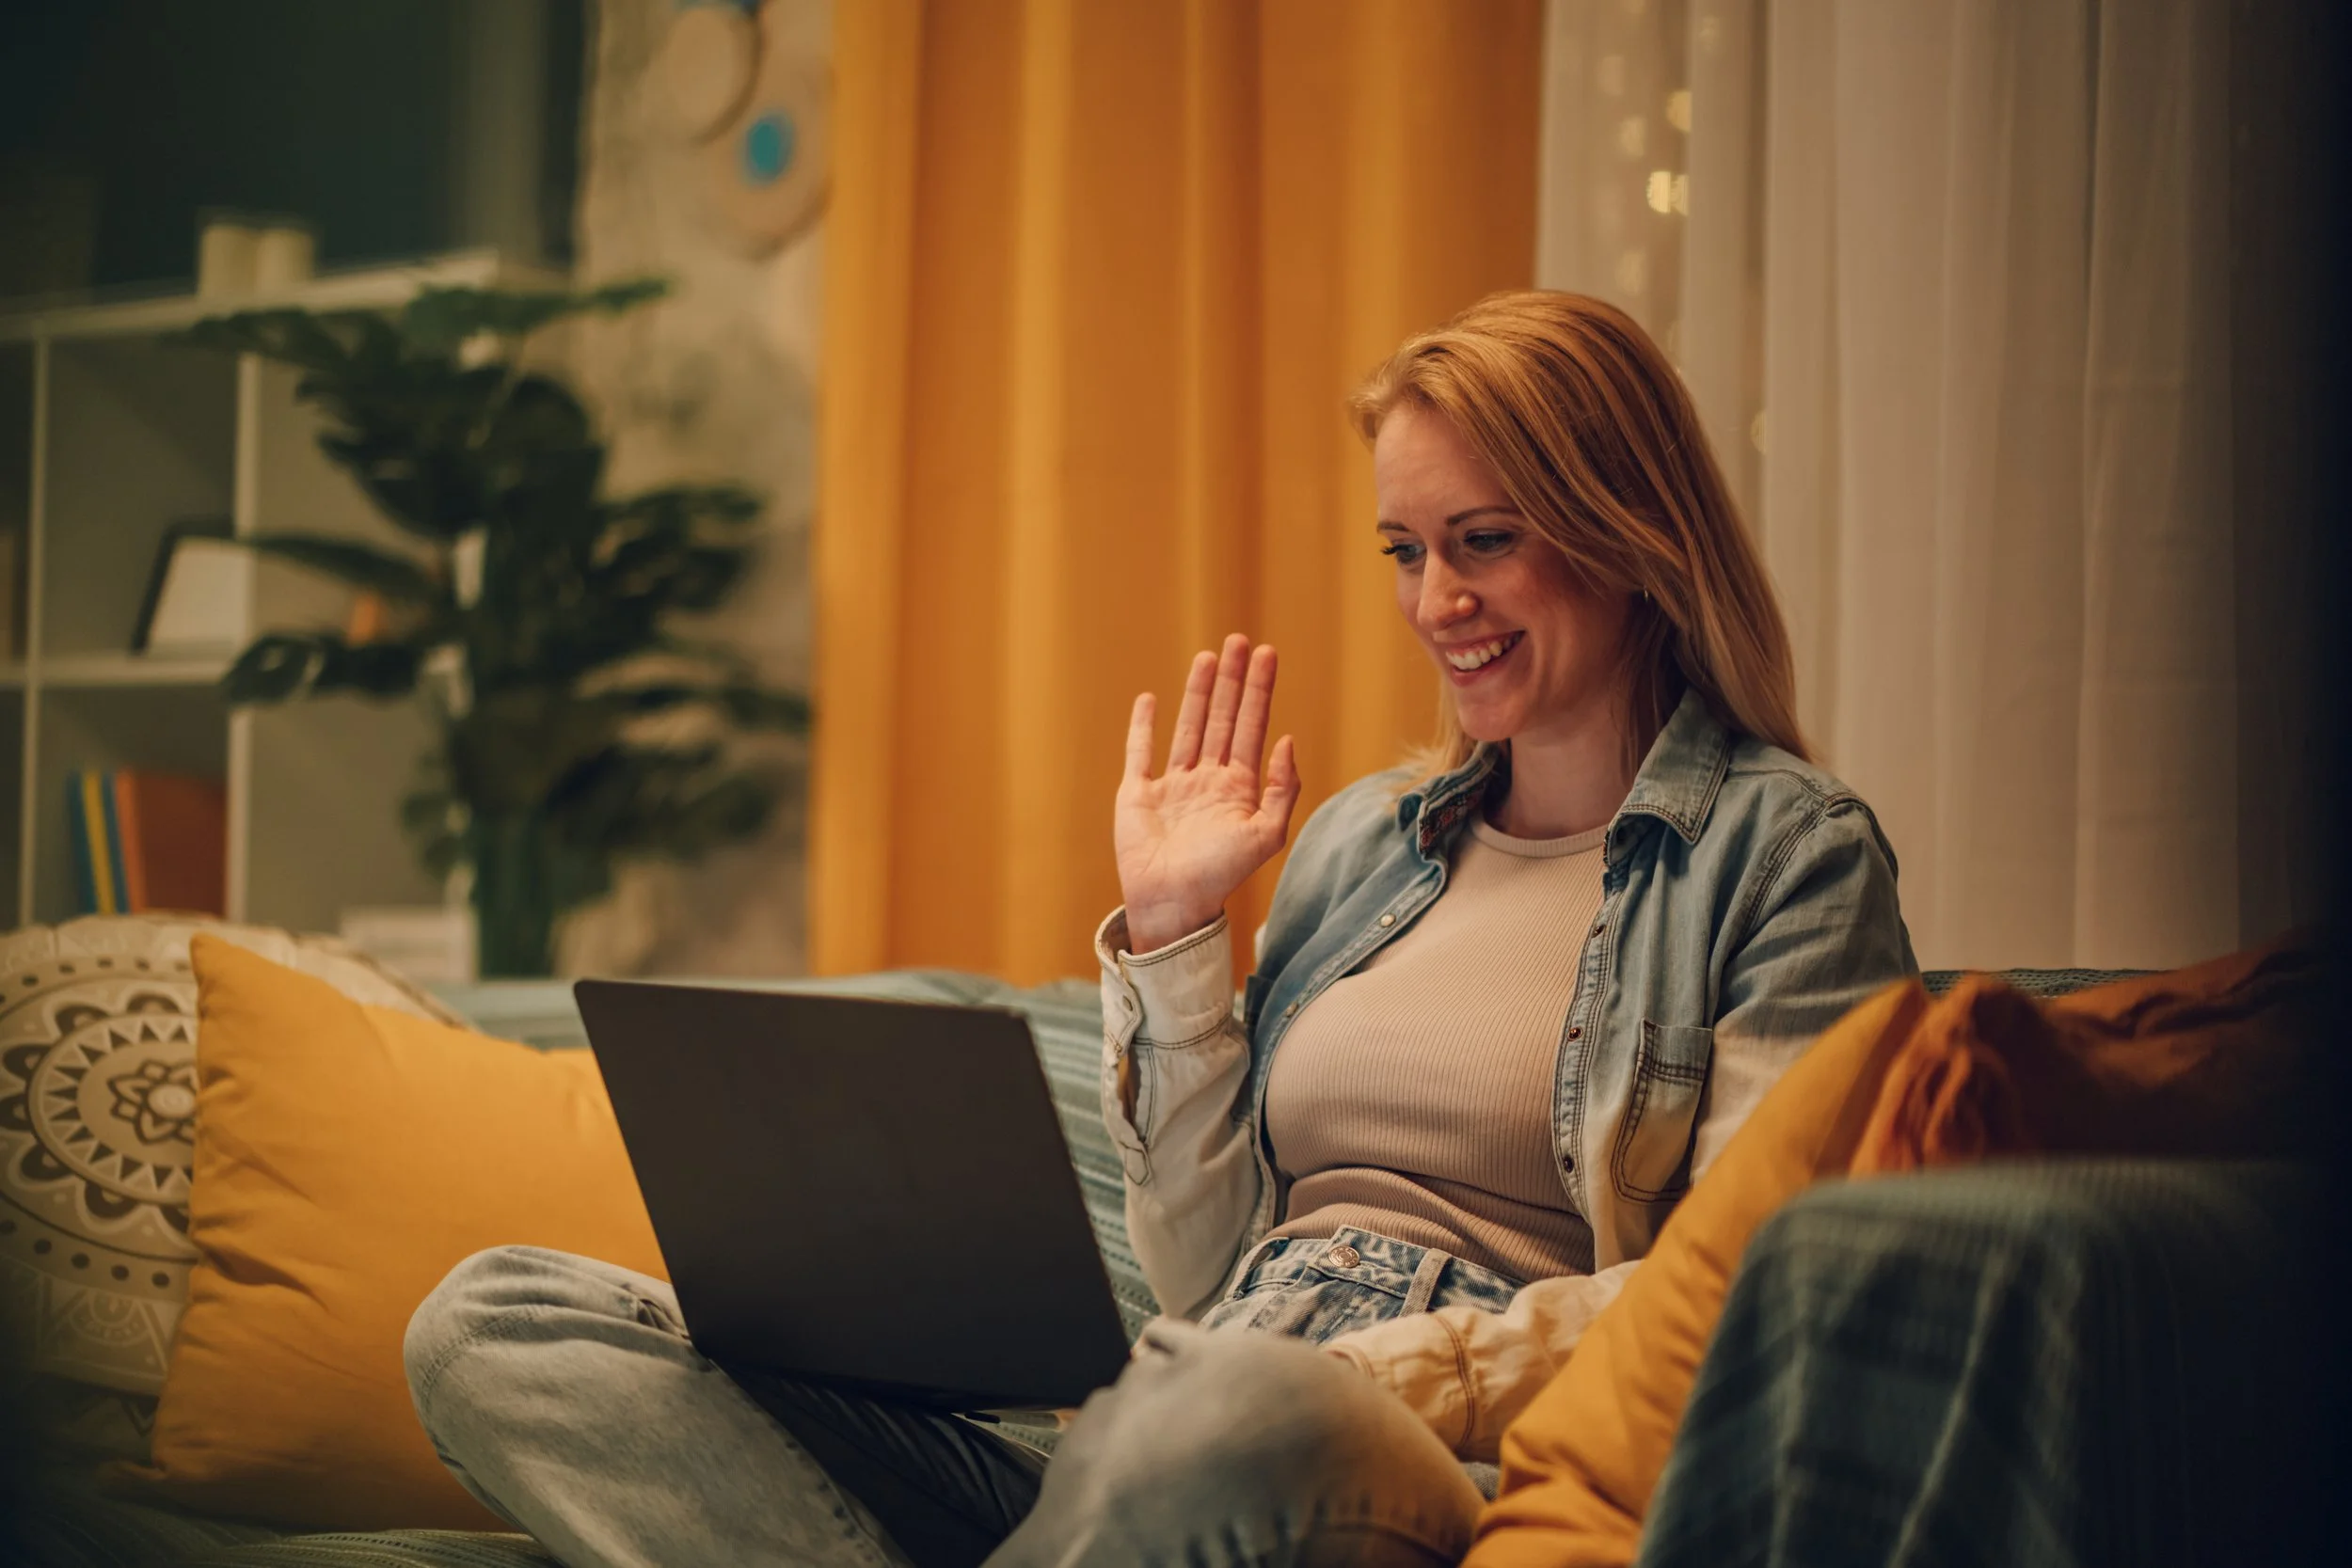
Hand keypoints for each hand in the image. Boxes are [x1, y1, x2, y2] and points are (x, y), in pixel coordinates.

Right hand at [1115, 634, 1301, 952]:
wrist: (1172, 902)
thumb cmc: (1221, 874)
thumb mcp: (1266, 834)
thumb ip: (1282, 788)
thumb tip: (1286, 741)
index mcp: (1239, 788)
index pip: (1253, 727)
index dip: (1260, 690)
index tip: (1267, 654)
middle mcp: (1208, 780)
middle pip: (1223, 718)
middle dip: (1233, 680)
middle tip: (1239, 640)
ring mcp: (1173, 785)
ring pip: (1189, 726)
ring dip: (1198, 692)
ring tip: (1209, 657)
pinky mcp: (1138, 793)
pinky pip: (1141, 752)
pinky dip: (1143, 726)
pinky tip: (1151, 699)